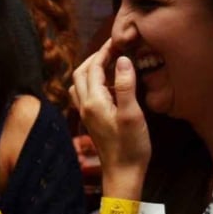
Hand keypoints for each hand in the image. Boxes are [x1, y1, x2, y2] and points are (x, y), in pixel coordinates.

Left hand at [73, 39, 148, 186]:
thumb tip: (121, 60)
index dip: (104, 51)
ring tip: (111, 63)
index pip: (93, 68)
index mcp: (93, 101)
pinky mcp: (92, 120)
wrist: (123, 173)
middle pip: (81, 73)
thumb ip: (126, 86)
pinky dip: (94, 82)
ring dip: (92, 70)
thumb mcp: (132, 114)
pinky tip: (112, 85)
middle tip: (114, 48)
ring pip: (80, 84)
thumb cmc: (131, 146)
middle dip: (95, 57)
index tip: (118, 40)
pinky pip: (86, 95)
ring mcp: (86, 114)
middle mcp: (85, 106)